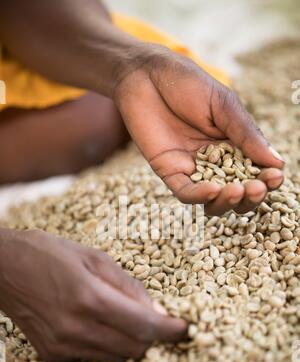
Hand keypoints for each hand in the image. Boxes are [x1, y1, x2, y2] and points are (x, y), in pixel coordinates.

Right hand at [0, 229, 185, 361]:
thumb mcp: (94, 257)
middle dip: (153, 337)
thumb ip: (129, 286)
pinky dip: (106, 344)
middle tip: (157, 320)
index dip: (169, 330)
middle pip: (133, 348)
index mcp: (88, 297)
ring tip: (127, 319)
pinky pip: (93, 356)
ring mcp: (62, 345)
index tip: (185, 328)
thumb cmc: (49, 253)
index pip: (143, 325)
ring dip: (130, 342)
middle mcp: (75, 327)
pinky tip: (97, 323)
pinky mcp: (52, 354)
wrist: (4, 268)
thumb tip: (158, 310)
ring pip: (115, 357)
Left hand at [114, 45, 283, 214]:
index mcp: (234, 145)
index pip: (255, 171)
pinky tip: (211, 191)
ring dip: (227, 202)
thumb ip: (246, 134)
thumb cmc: (187, 83)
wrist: (146, 74)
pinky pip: (185, 192)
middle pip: (237, 193)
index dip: (267, 179)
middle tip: (256, 189)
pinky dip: (199, 196)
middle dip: (250, 196)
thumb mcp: (224, 105)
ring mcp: (192, 169)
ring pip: (212, 200)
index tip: (276, 177)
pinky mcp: (169, 172)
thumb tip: (277, 162)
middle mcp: (214, 163)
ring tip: (237, 191)